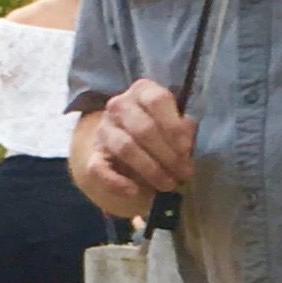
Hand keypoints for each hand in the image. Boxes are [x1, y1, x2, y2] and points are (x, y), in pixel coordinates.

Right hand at [82, 78, 194, 206]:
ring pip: (126, 148)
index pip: (157, 101)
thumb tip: (187, 141)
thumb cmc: (159, 129)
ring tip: (168, 184)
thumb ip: (183, 129)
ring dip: (151, 170)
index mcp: (142, 91)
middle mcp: (119, 105)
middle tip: (183, 173)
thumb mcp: (174, 123)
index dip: (174, 126)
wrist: (125, 141)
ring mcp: (104, 129)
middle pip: (144, 129)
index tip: (187, 148)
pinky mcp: (94, 154)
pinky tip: (133, 191)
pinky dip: (116, 182)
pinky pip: (99, 169)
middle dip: (168, 155)